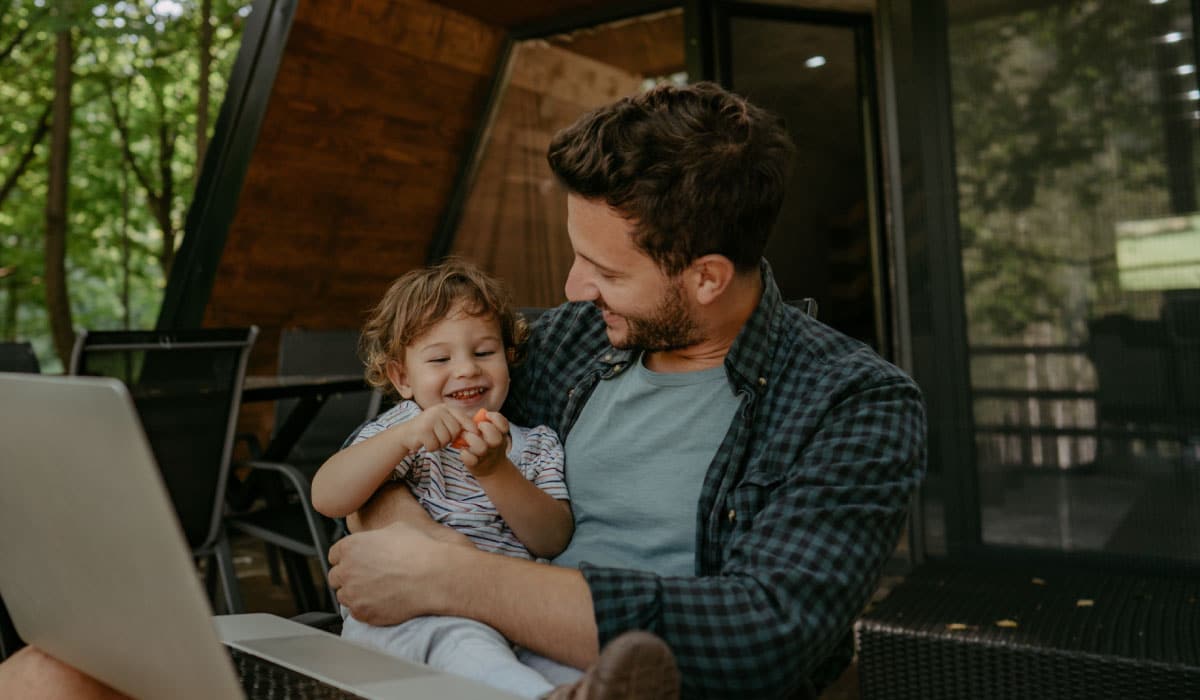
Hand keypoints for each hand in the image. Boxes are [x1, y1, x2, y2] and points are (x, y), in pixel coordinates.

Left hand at [327, 521, 471, 624]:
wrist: (435, 576)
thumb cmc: (420, 550)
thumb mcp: (397, 529)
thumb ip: (377, 536)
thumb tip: (378, 540)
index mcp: (351, 547)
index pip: (334, 555)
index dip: (346, 558)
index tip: (356, 562)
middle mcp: (346, 571)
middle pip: (335, 577)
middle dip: (349, 576)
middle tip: (368, 577)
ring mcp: (353, 594)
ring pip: (344, 596)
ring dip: (356, 594)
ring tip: (377, 591)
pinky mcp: (363, 614)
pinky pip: (356, 613)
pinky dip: (366, 608)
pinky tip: (383, 601)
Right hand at [401, 404, 471, 453]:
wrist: (406, 434)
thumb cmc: (429, 430)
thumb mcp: (443, 422)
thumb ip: (456, 424)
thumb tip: (476, 431)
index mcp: (444, 408)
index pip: (462, 417)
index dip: (470, 427)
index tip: (476, 434)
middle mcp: (438, 411)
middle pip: (455, 430)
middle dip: (450, 439)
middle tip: (440, 438)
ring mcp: (430, 419)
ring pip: (446, 439)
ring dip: (440, 444)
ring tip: (432, 439)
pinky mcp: (423, 430)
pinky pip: (435, 445)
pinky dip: (431, 447)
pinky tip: (425, 442)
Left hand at [456, 410, 510, 477]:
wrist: (490, 468)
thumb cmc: (488, 444)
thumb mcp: (493, 433)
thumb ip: (488, 423)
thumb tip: (479, 414)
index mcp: (501, 435)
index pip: (503, 425)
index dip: (495, 418)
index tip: (487, 415)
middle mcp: (495, 446)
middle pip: (495, 438)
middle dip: (485, 428)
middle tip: (477, 427)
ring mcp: (485, 455)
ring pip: (481, 448)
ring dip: (471, 439)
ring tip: (465, 436)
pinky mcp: (475, 464)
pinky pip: (470, 460)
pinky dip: (465, 454)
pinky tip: (463, 450)